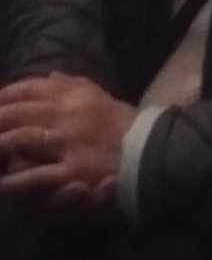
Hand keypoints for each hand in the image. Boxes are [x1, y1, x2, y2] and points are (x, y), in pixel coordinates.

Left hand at [0, 73, 136, 207]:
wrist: (148, 147)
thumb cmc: (119, 121)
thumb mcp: (97, 95)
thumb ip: (72, 84)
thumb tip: (50, 75)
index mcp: (72, 94)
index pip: (29, 88)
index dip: (4, 95)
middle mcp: (67, 113)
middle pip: (18, 112)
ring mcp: (69, 141)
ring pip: (23, 139)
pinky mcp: (74, 169)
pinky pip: (38, 176)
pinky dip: (16, 181)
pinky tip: (2, 183)